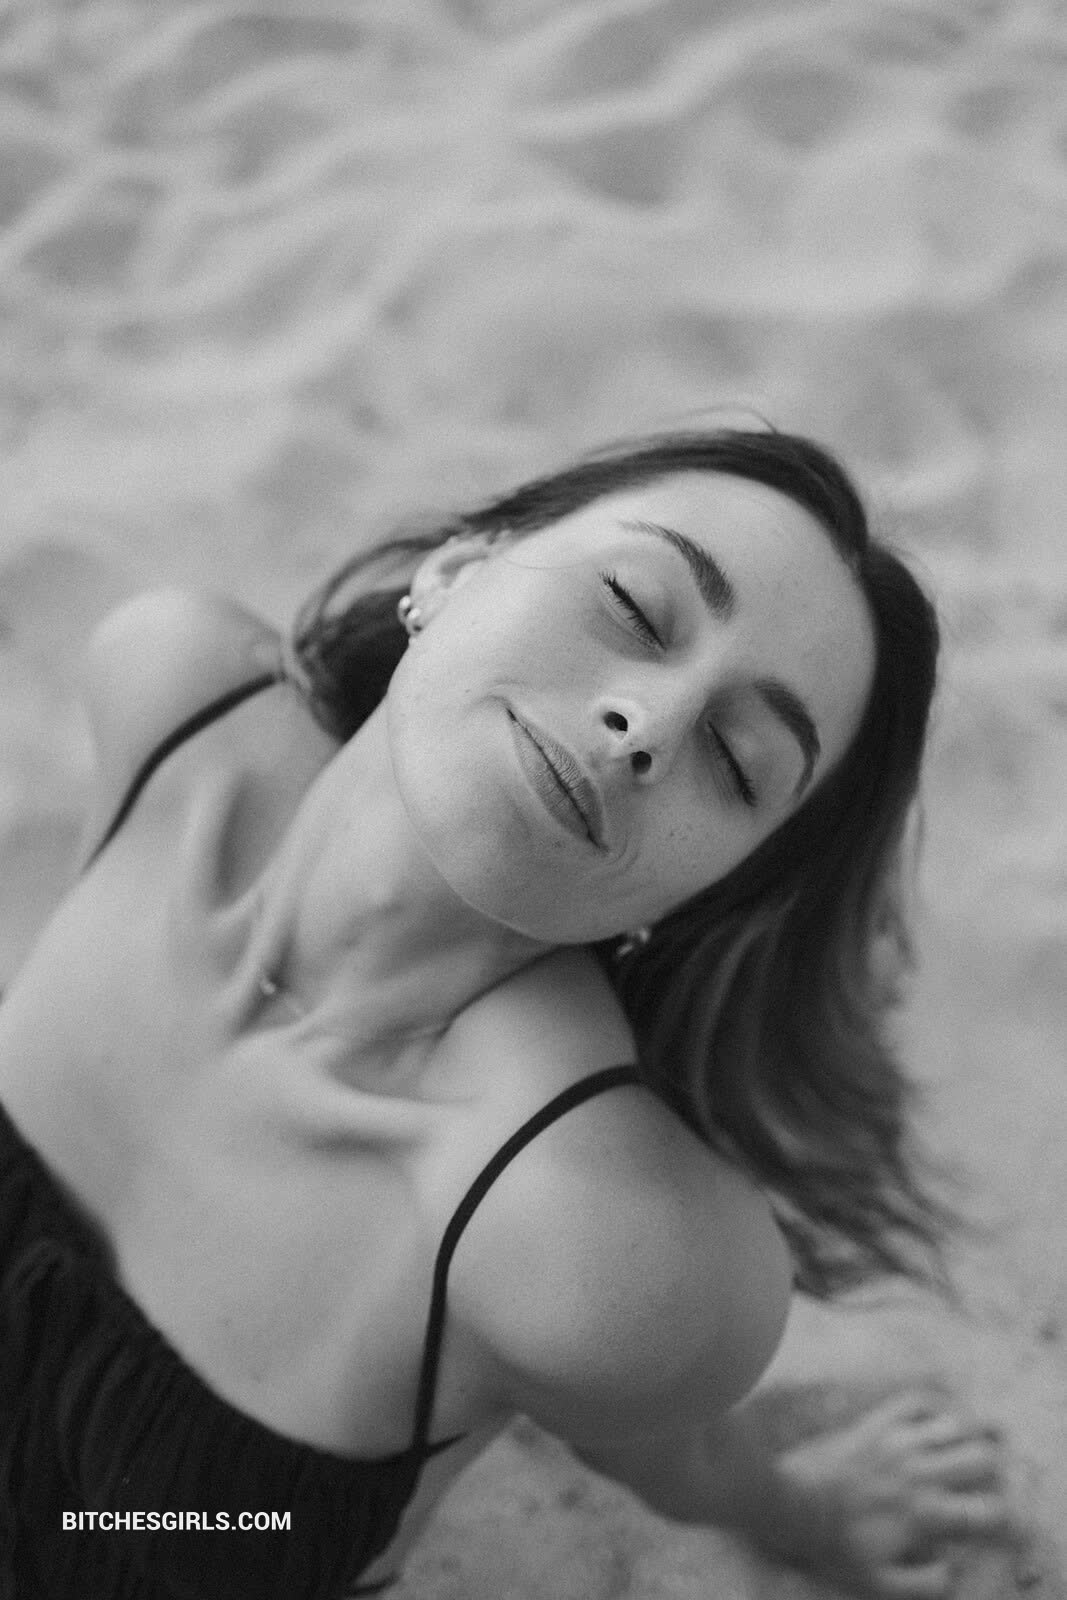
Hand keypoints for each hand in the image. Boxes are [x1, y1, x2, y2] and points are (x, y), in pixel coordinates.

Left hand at [756, 1387, 1027, 1598]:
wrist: (791, 1501)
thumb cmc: (835, 1543)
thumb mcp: (881, 1581)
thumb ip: (925, 1582)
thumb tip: (955, 1569)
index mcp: (925, 1513)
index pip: (984, 1513)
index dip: (1005, 1518)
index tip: (1003, 1520)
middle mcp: (918, 1472)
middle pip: (979, 1459)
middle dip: (996, 1468)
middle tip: (995, 1472)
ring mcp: (897, 1441)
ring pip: (954, 1424)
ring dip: (976, 1429)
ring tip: (988, 1432)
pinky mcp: (875, 1422)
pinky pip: (915, 1400)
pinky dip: (935, 1402)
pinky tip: (942, 1408)